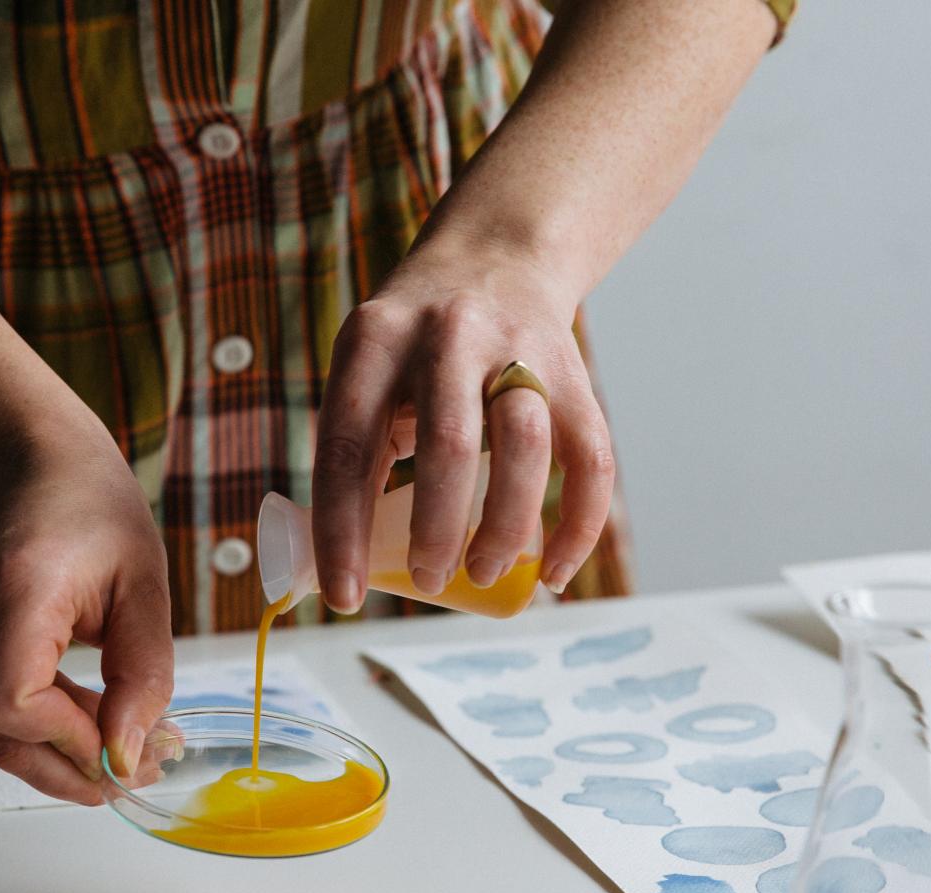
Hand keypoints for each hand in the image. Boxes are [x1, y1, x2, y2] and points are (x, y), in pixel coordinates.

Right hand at [0, 428, 175, 804]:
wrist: (31, 462)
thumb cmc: (91, 505)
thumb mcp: (146, 585)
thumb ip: (142, 674)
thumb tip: (129, 755)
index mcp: (15, 589)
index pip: (12, 699)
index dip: (67, 739)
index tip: (126, 748)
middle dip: (69, 769)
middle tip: (138, 773)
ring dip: (64, 750)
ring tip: (129, 742)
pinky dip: (47, 724)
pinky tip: (94, 713)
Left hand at [310, 241, 614, 611]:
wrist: (498, 255)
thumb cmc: (416, 346)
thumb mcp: (367, 369)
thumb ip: (356, 449)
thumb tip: (341, 566)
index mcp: (376, 341)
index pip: (350, 446)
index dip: (343, 531)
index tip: (344, 598)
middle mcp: (449, 336)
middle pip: (449, 444)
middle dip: (437, 531)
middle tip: (427, 581)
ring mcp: (519, 350)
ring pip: (525, 449)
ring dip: (506, 528)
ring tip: (486, 571)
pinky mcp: (575, 375)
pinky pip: (590, 460)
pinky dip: (577, 526)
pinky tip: (557, 571)